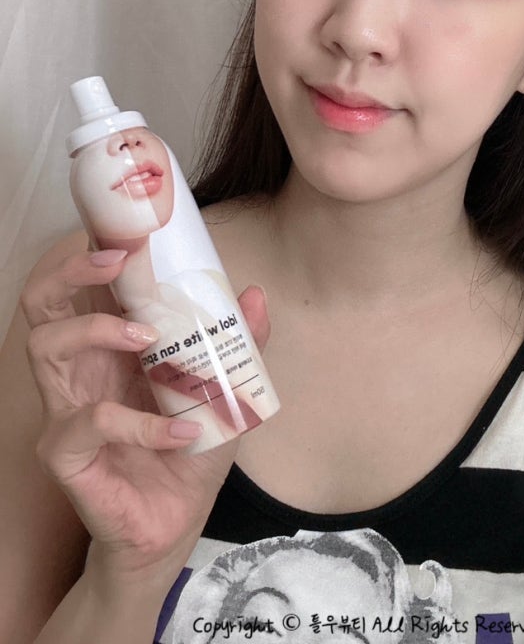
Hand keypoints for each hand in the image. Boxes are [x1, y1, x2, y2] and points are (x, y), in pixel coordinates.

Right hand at [22, 247, 269, 591]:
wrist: (176, 518)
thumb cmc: (191, 447)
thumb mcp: (224, 390)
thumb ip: (238, 345)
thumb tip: (255, 295)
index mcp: (111, 344)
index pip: (85, 284)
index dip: (96, 250)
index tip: (133, 228)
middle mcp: (81, 367)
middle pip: (44, 300)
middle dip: (71, 268)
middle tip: (118, 258)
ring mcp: (66, 407)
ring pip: (44, 345)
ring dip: (95, 329)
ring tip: (146, 336)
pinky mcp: (67, 453)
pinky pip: (88, 425)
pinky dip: (138, 424)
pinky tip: (181, 434)